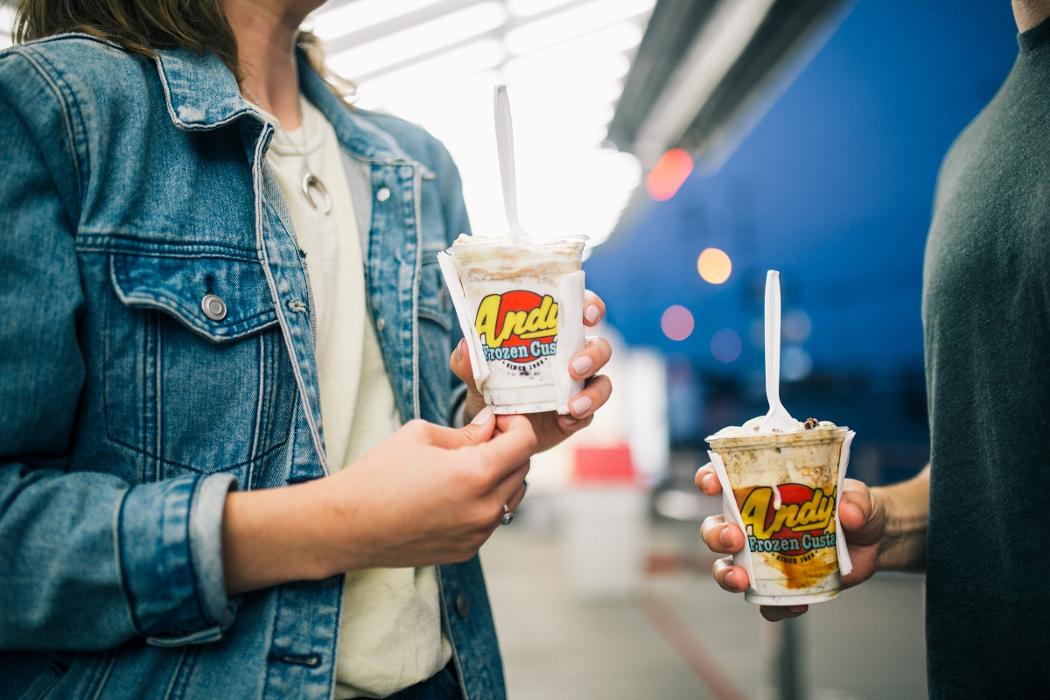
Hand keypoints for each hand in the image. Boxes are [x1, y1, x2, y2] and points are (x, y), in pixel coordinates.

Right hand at [329, 410, 535, 567]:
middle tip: (484, 437)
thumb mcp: (421, 436)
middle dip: (510, 448)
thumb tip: (492, 425)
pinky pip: (492, 519)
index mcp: (476, 473)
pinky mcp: (467, 550)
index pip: (524, 443)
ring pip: (512, 497)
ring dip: (501, 476)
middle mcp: (484, 508)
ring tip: (468, 465)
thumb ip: (466, 431)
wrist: (348, 525)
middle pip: (523, 469)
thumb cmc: (379, 475)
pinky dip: (485, 501)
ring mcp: (478, 534)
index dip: (516, 424)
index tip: (499, 420)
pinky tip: (455, 493)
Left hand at [450, 290, 612, 452]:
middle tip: (573, 366)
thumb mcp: (475, 373)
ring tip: (572, 405)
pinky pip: (590, 414)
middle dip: (594, 354)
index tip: (588, 315)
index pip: (580, 310)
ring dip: (594, 392)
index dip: (591, 307)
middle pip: (600, 346)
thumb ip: (468, 361)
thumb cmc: (490, 387)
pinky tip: (564, 421)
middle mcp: (572, 356)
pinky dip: (581, 416)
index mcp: (553, 334)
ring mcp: (578, 387)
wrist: (491, 430)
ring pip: (603, 382)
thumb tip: (466, 344)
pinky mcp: (578, 415)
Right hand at [694, 464, 886, 620]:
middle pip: (716, 529)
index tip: (711, 485)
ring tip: (742, 581)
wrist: (874, 542)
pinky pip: (765, 601)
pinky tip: (794, 605)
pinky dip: (773, 607)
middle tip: (734, 539)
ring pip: (727, 567)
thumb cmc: (855, 507)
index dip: (709, 479)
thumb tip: (849, 513)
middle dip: (716, 534)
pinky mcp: (780, 585)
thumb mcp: (860, 496)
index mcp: (763, 493)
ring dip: (726, 575)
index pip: (724, 480)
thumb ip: (857, 500)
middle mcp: (754, 525)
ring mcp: (763, 557)